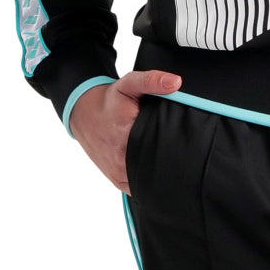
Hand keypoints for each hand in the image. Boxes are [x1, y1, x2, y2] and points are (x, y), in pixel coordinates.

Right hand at [68, 69, 182, 193]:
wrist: (84, 114)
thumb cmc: (110, 100)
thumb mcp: (129, 84)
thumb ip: (152, 81)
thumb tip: (175, 82)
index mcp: (127, 138)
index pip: (162, 151)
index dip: (176, 147)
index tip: (185, 141)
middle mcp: (121, 161)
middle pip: (157, 168)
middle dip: (170, 160)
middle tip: (181, 150)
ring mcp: (119, 173)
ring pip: (148, 182)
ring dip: (160, 174)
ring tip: (170, 160)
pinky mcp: (117, 180)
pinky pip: (138, 187)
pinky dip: (149, 182)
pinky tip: (157, 171)